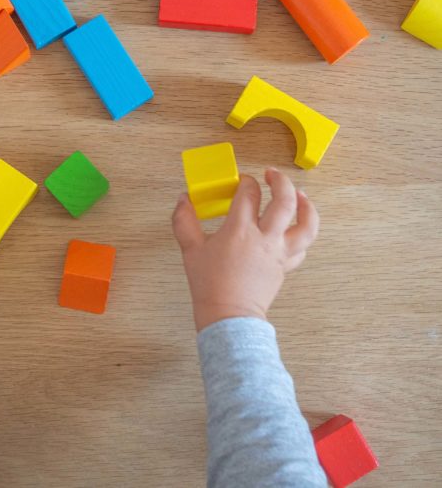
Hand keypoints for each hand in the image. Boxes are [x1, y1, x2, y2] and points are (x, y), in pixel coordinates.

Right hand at [172, 168, 318, 331]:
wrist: (228, 316)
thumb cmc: (209, 284)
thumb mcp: (190, 250)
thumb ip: (184, 221)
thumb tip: (183, 200)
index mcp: (239, 230)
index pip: (249, 194)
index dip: (246, 182)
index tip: (241, 181)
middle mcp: (264, 238)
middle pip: (284, 201)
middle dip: (280, 182)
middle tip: (272, 174)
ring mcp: (279, 253)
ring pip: (306, 224)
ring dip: (307, 206)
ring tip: (301, 195)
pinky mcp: (285, 266)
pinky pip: (302, 247)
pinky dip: (303, 234)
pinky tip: (296, 227)